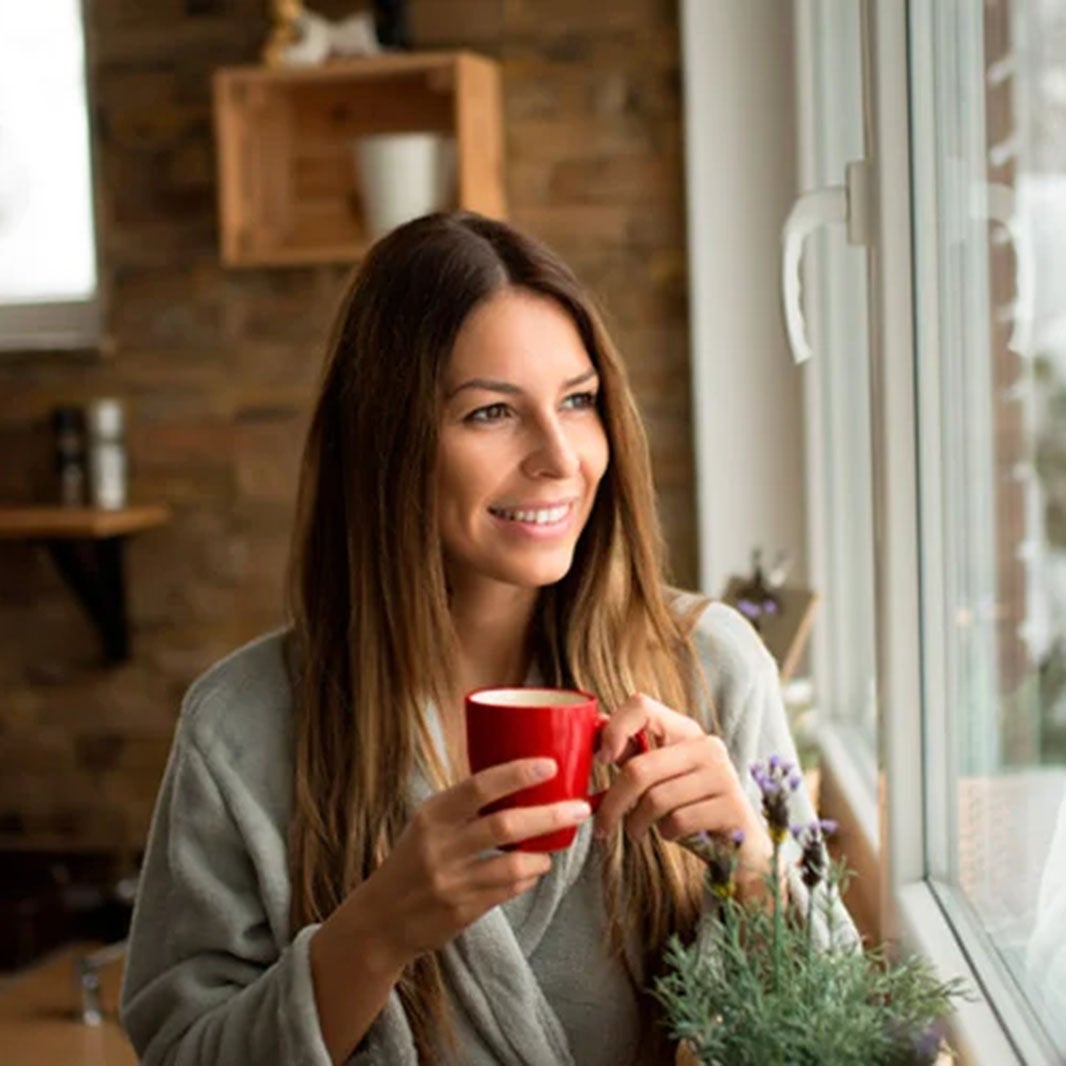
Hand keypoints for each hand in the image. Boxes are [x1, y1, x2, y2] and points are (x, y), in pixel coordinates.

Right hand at [348, 757, 591, 966]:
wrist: (380, 920)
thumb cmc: (411, 861)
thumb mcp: (427, 824)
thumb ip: (463, 806)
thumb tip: (518, 778)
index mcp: (432, 816)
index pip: (478, 786)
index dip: (517, 774)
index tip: (550, 766)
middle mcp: (440, 847)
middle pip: (506, 825)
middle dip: (550, 815)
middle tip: (579, 808)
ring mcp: (452, 882)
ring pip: (514, 864)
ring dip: (543, 854)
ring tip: (555, 846)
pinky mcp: (462, 911)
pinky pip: (508, 890)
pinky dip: (526, 877)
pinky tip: (532, 869)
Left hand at [593, 694, 773, 893]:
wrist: (738, 848)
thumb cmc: (689, 807)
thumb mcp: (659, 777)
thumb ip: (632, 753)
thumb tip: (594, 728)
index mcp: (684, 730)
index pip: (641, 706)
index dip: (614, 729)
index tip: (601, 759)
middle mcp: (707, 746)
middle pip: (640, 768)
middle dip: (613, 803)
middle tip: (603, 825)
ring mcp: (723, 775)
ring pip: (655, 799)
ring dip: (637, 823)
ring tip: (639, 831)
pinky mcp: (732, 807)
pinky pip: (678, 821)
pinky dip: (667, 833)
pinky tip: (674, 834)